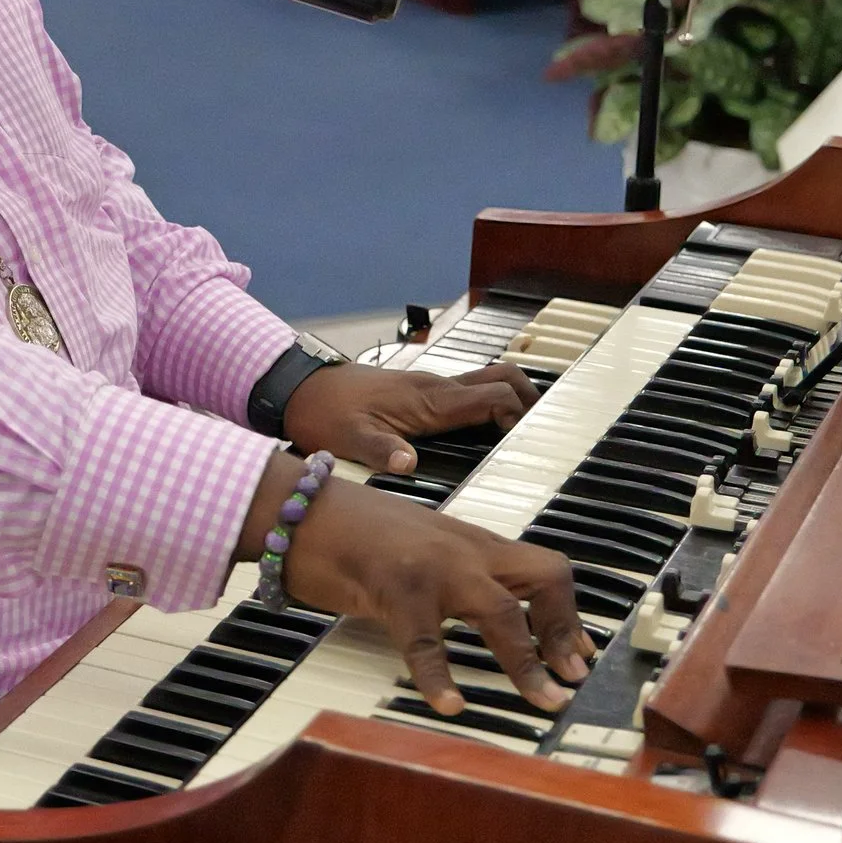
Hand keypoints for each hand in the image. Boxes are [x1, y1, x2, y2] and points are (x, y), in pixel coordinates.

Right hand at [252, 463, 592, 714]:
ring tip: (542, 699)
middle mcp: (461, 549)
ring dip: (528, 661)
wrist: (299, 507)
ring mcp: (431, 566)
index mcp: (470, 542)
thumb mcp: (418, 548)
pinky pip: (426, 639)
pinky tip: (449, 703)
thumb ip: (454, 574)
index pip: (544, 569)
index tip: (581, 654)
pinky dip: (440, 676)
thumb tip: (485, 613)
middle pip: (543, 577)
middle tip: (572, 677)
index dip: (569, 615)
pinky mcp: (393, 586)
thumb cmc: (350, 530)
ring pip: (500, 611)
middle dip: (565, 630)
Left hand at [283, 361, 537, 474]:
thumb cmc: (324, 413)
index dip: (519, 413)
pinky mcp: (422, 394)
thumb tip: (408, 464)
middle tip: (542, 435)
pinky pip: (469, 393)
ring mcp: (431, 388)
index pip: (494, 394)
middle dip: (530, 400)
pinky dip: (491, 405)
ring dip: (512, 400)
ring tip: (525, 437)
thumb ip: (378, 449)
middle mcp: (438, 388)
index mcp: (430, 400)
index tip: (527, 441)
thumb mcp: (346, 438)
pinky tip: (489, 435)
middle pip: (503, 378)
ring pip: (488, 382)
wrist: (299, 389)